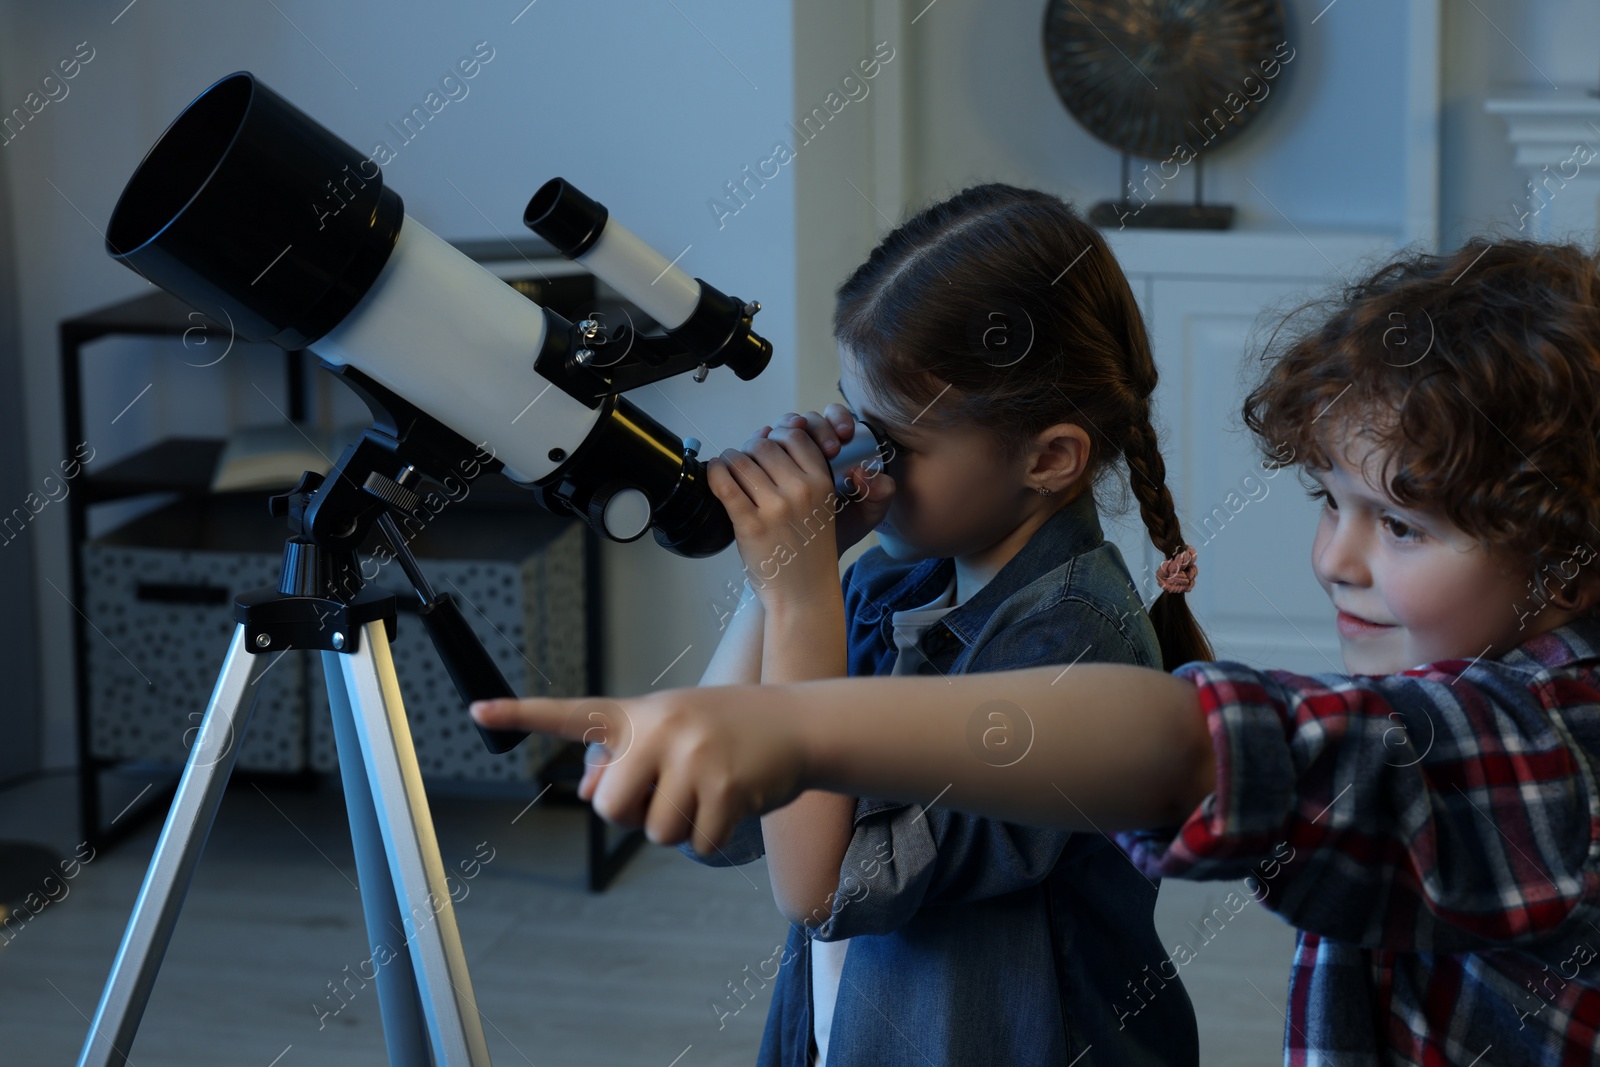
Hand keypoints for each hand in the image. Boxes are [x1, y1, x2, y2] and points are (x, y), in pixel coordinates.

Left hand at [470, 690, 807, 853]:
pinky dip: (712, 838)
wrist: (795, 723)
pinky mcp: (726, 787)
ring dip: (678, 829)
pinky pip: (695, 844)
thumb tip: (590, 792)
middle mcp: (660, 729)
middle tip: (668, 791)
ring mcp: (694, 757)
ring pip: (654, 833)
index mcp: (638, 714)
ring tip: (705, 792)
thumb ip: (625, 759)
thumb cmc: (722, 731)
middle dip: (634, 815)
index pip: (572, 714)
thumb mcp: (670, 731)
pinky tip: (731, 805)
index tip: (476, 711)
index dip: (520, 716)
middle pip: (610, 809)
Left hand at [707, 420, 844, 608]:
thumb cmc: (808, 548)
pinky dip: (715, 472)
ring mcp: (775, 509)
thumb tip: (765, 433)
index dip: (776, 436)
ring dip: (729, 459)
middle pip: (765, 446)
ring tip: (727, 467)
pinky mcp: (750, 525)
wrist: (803, 591)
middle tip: (744, 460)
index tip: (767, 447)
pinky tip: (714, 472)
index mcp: (822, 483)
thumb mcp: (821, 506)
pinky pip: (725, 485)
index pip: (795, 437)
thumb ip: (802, 471)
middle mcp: (801, 492)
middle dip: (750, 448)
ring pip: (742, 461)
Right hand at [771, 406, 895, 555]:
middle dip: (816, 429)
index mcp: (833, 445)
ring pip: (778, 429)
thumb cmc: (841, 527)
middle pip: (804, 421)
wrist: (811, 553)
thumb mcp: (867, 513)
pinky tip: (761, 452)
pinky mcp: (758, 467)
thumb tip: (863, 471)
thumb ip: (880, 493)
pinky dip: (758, 442)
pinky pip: (754, 447)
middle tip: (829, 449)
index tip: (845, 436)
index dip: (838, 419)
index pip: (834, 417)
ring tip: (795, 447)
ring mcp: (779, 454)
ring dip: (784, 432)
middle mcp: (805, 445)